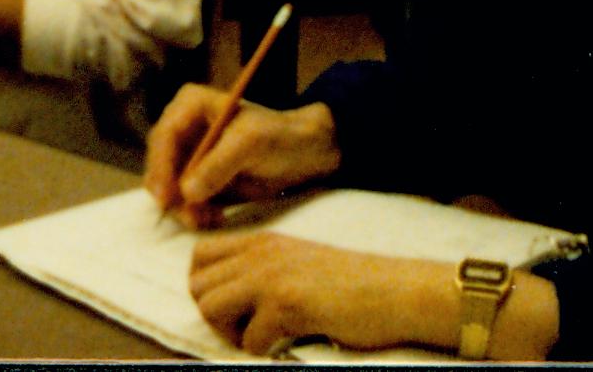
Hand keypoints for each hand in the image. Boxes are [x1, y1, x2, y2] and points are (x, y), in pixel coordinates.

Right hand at [141, 89, 339, 225]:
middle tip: (189, 216)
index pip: (164, 136)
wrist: (307, 155)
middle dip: (171, 192)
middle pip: (160, 163)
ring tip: (208, 218)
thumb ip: (218, 165)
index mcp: (191, 105)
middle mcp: (185, 128)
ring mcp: (192, 155)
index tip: (166, 197)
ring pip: (169, 186)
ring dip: (184, 207)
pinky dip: (194, 213)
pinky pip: (185, 200)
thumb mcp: (251, 143)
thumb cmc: (280, 137)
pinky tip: (215, 217)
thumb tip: (186, 192)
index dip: (160, 167)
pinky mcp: (201, 179)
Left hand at [188, 234, 456, 356]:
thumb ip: (262, 269)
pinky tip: (287, 342)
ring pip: (210, 307)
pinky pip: (248, 339)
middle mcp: (261, 253)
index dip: (206, 287)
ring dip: (230, 333)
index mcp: (262, 242)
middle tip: (246, 328)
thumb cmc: (352, 285)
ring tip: (261, 336)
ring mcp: (272, 276)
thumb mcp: (298, 262)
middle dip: (214, 315)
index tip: (233, 308)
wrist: (395, 291)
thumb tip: (227, 297)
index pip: (200, 257)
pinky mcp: (288, 304)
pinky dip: (263, 350)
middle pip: (197, 285)